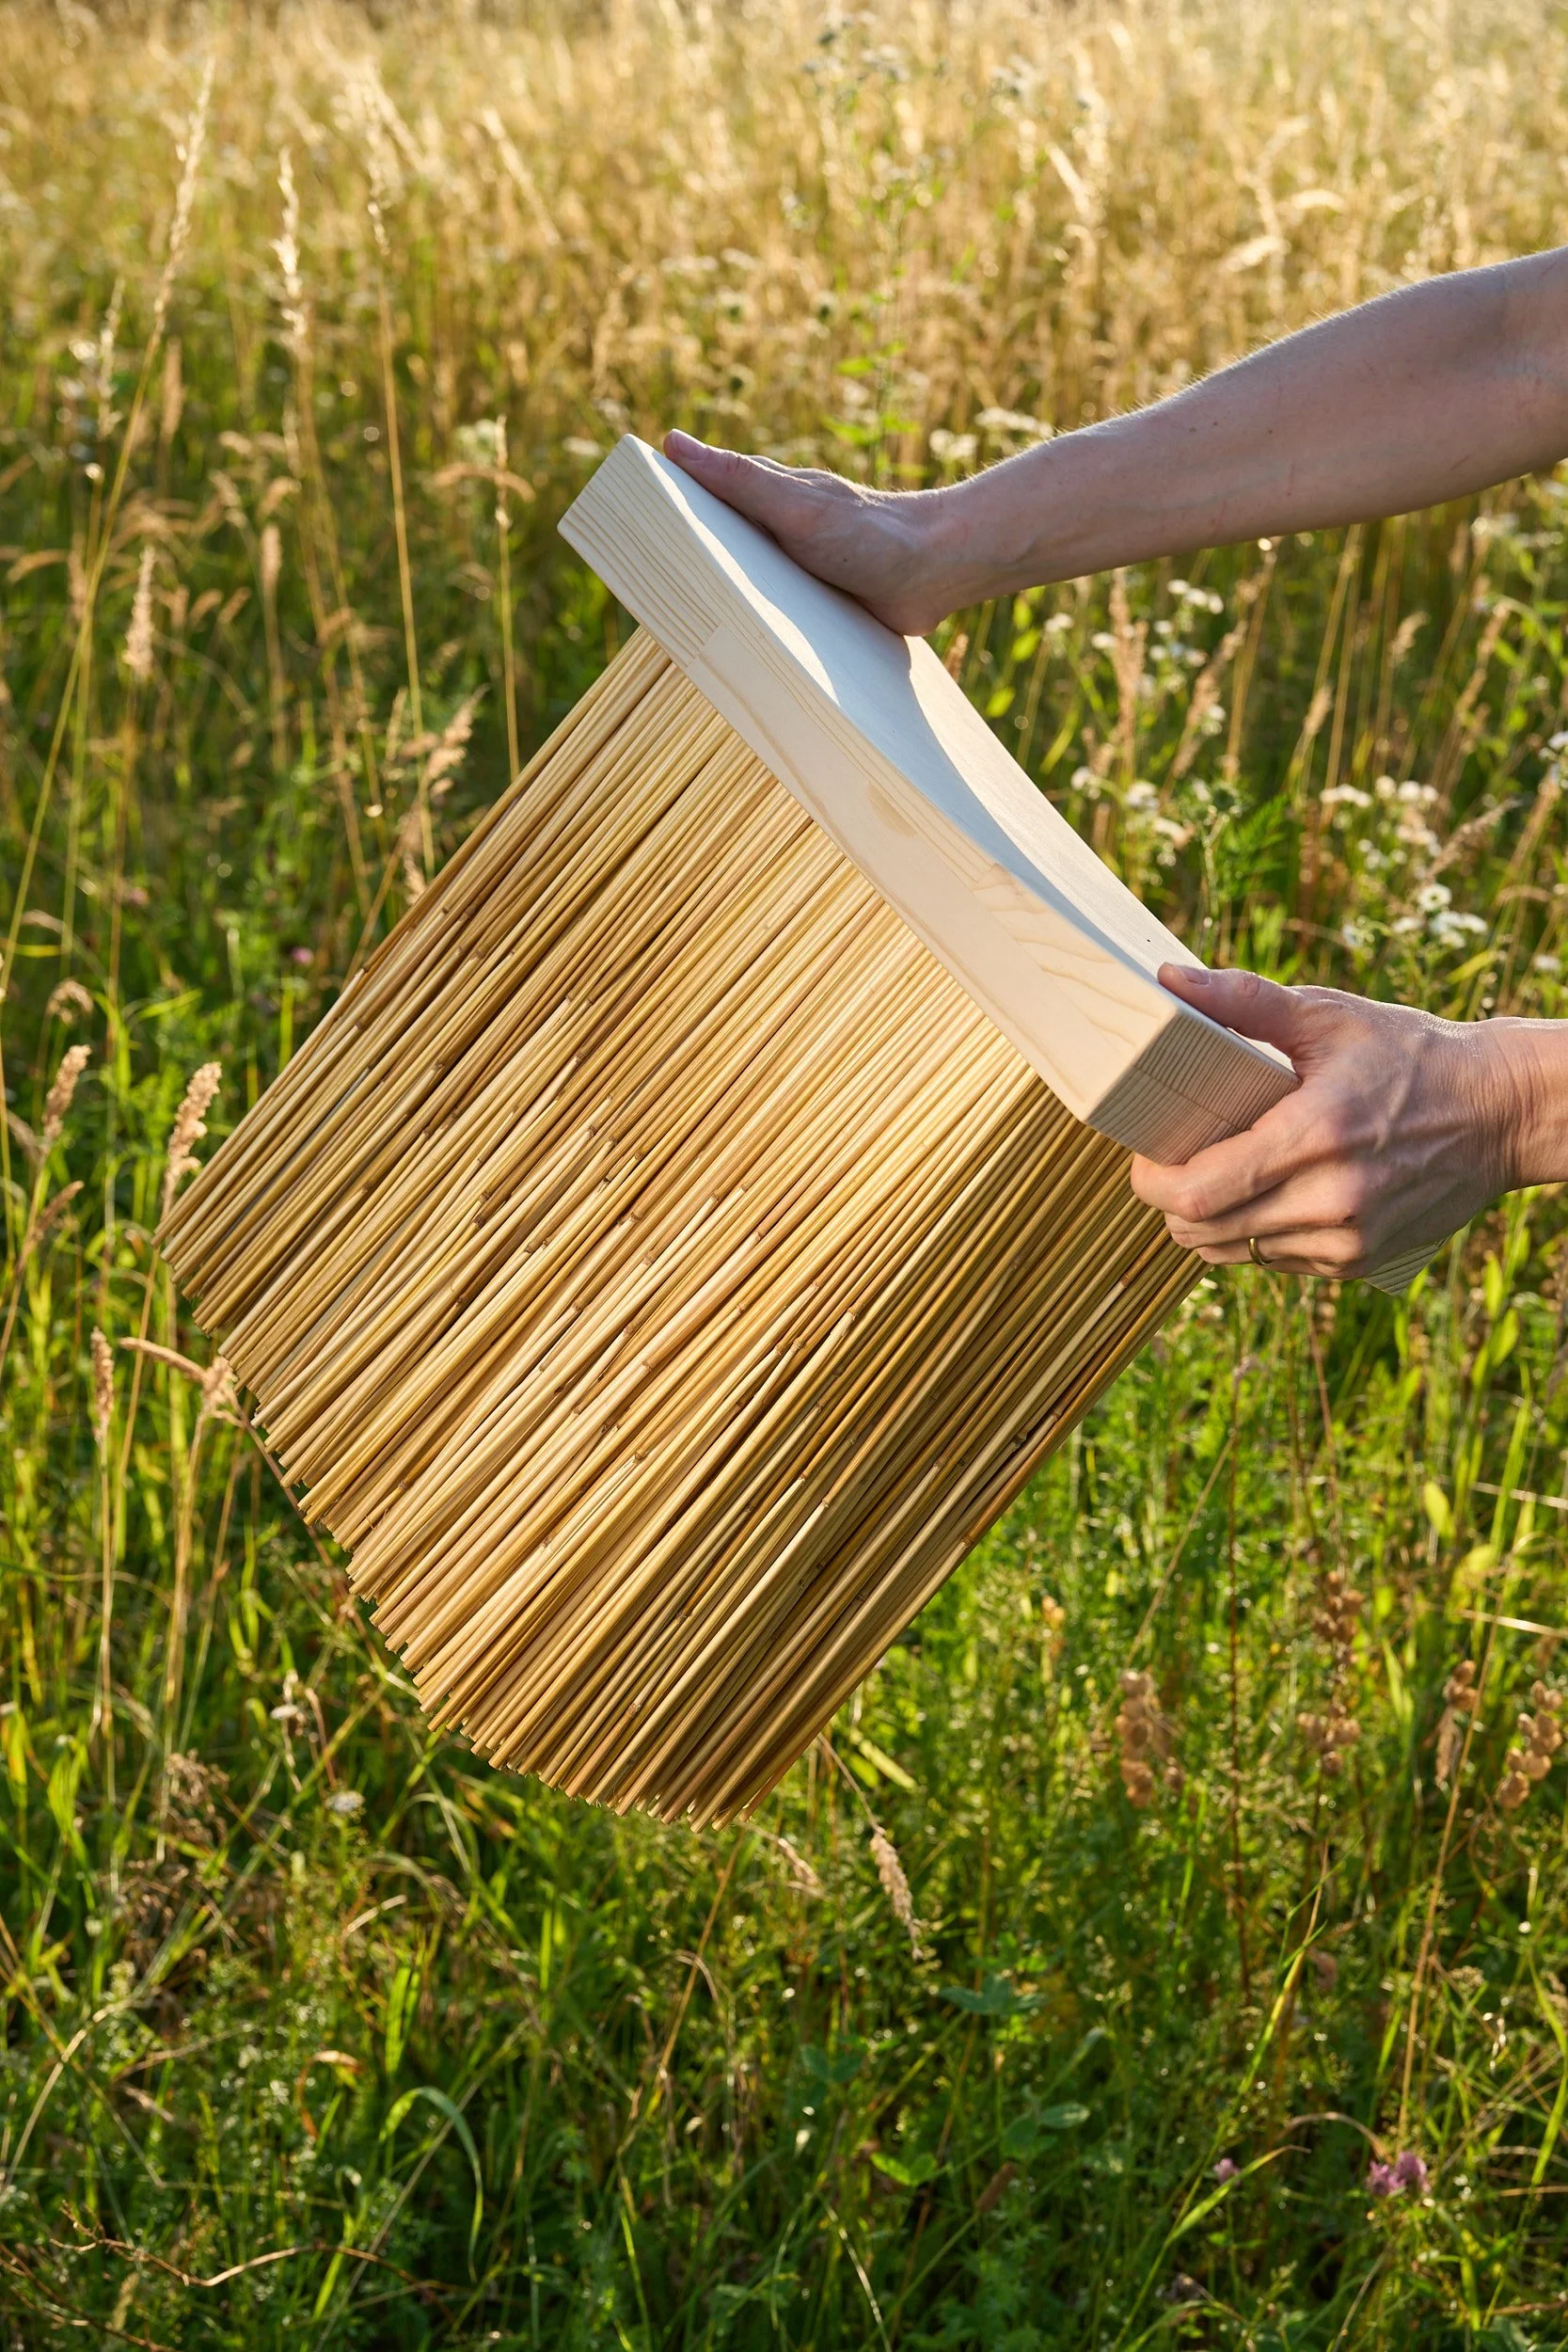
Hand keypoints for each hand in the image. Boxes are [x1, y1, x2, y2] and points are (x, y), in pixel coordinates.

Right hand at [663, 430, 965, 635]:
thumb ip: (737, 479)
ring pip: (746, 587)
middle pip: (718, 547)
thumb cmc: (867, 532)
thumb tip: (673, 443)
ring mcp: (798, 572)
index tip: (622, 528)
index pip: (700, 500)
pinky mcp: (819, 609)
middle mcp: (778, 535)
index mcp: (765, 501)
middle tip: (638, 592)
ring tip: (679, 634)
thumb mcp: (792, 505)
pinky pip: (778, 621)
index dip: (665, 511)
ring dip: (720, 605)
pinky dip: (758, 631)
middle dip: (684, 564)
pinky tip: (739, 656)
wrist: (936, 571)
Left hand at [1129, 965, 1567, 1279]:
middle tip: (1171, 1162)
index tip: (1146, 1152)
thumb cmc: (1409, 1054)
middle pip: (1201, 1232)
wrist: (1499, 1112)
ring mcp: (1346, 1240)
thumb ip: (1244, 999)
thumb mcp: (1330, 1015)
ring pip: (1230, 1255)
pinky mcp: (1359, 1261)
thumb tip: (1166, 980)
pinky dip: (1252, 1234)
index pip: (1195, 1193)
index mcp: (1314, 1137)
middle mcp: (1330, 1201)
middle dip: (1169, 1202)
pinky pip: (1273, 1262)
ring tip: (1215, 1175)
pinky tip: (1264, 1193)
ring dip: (1206, 1223)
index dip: (1150, 1181)